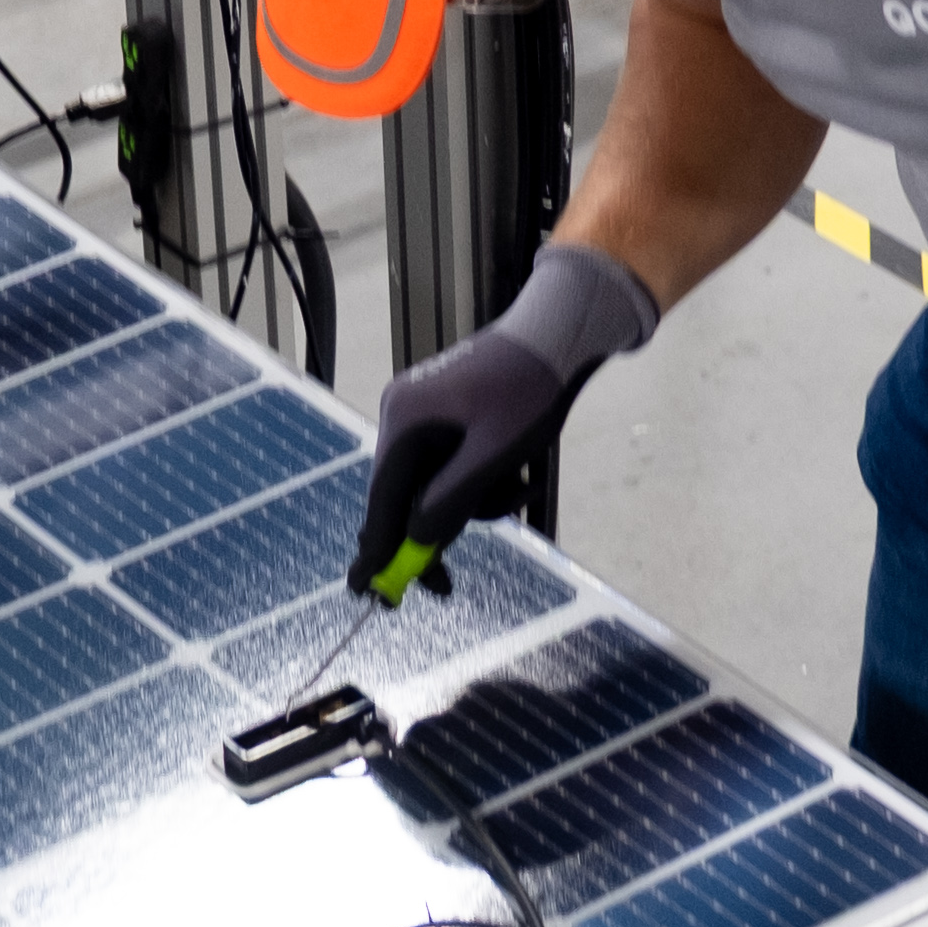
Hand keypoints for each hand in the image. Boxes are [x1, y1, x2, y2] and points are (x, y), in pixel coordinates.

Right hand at [353, 240, 662, 592]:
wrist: (561, 334)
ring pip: (433, 486)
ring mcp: (424, 415)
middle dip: (434, 532)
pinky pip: (451, 468)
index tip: (366, 592)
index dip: (376, 548)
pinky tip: (518, 477)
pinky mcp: (447, 417)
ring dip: (472, 503)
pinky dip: (480, 482)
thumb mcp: (492, 453)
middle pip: (404, 495)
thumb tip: (416, 542)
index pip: (382, 498)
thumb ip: (450, 500)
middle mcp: (404, 415)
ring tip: (517, 489)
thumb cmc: (529, 389)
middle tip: (444, 587)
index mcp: (405, 419)